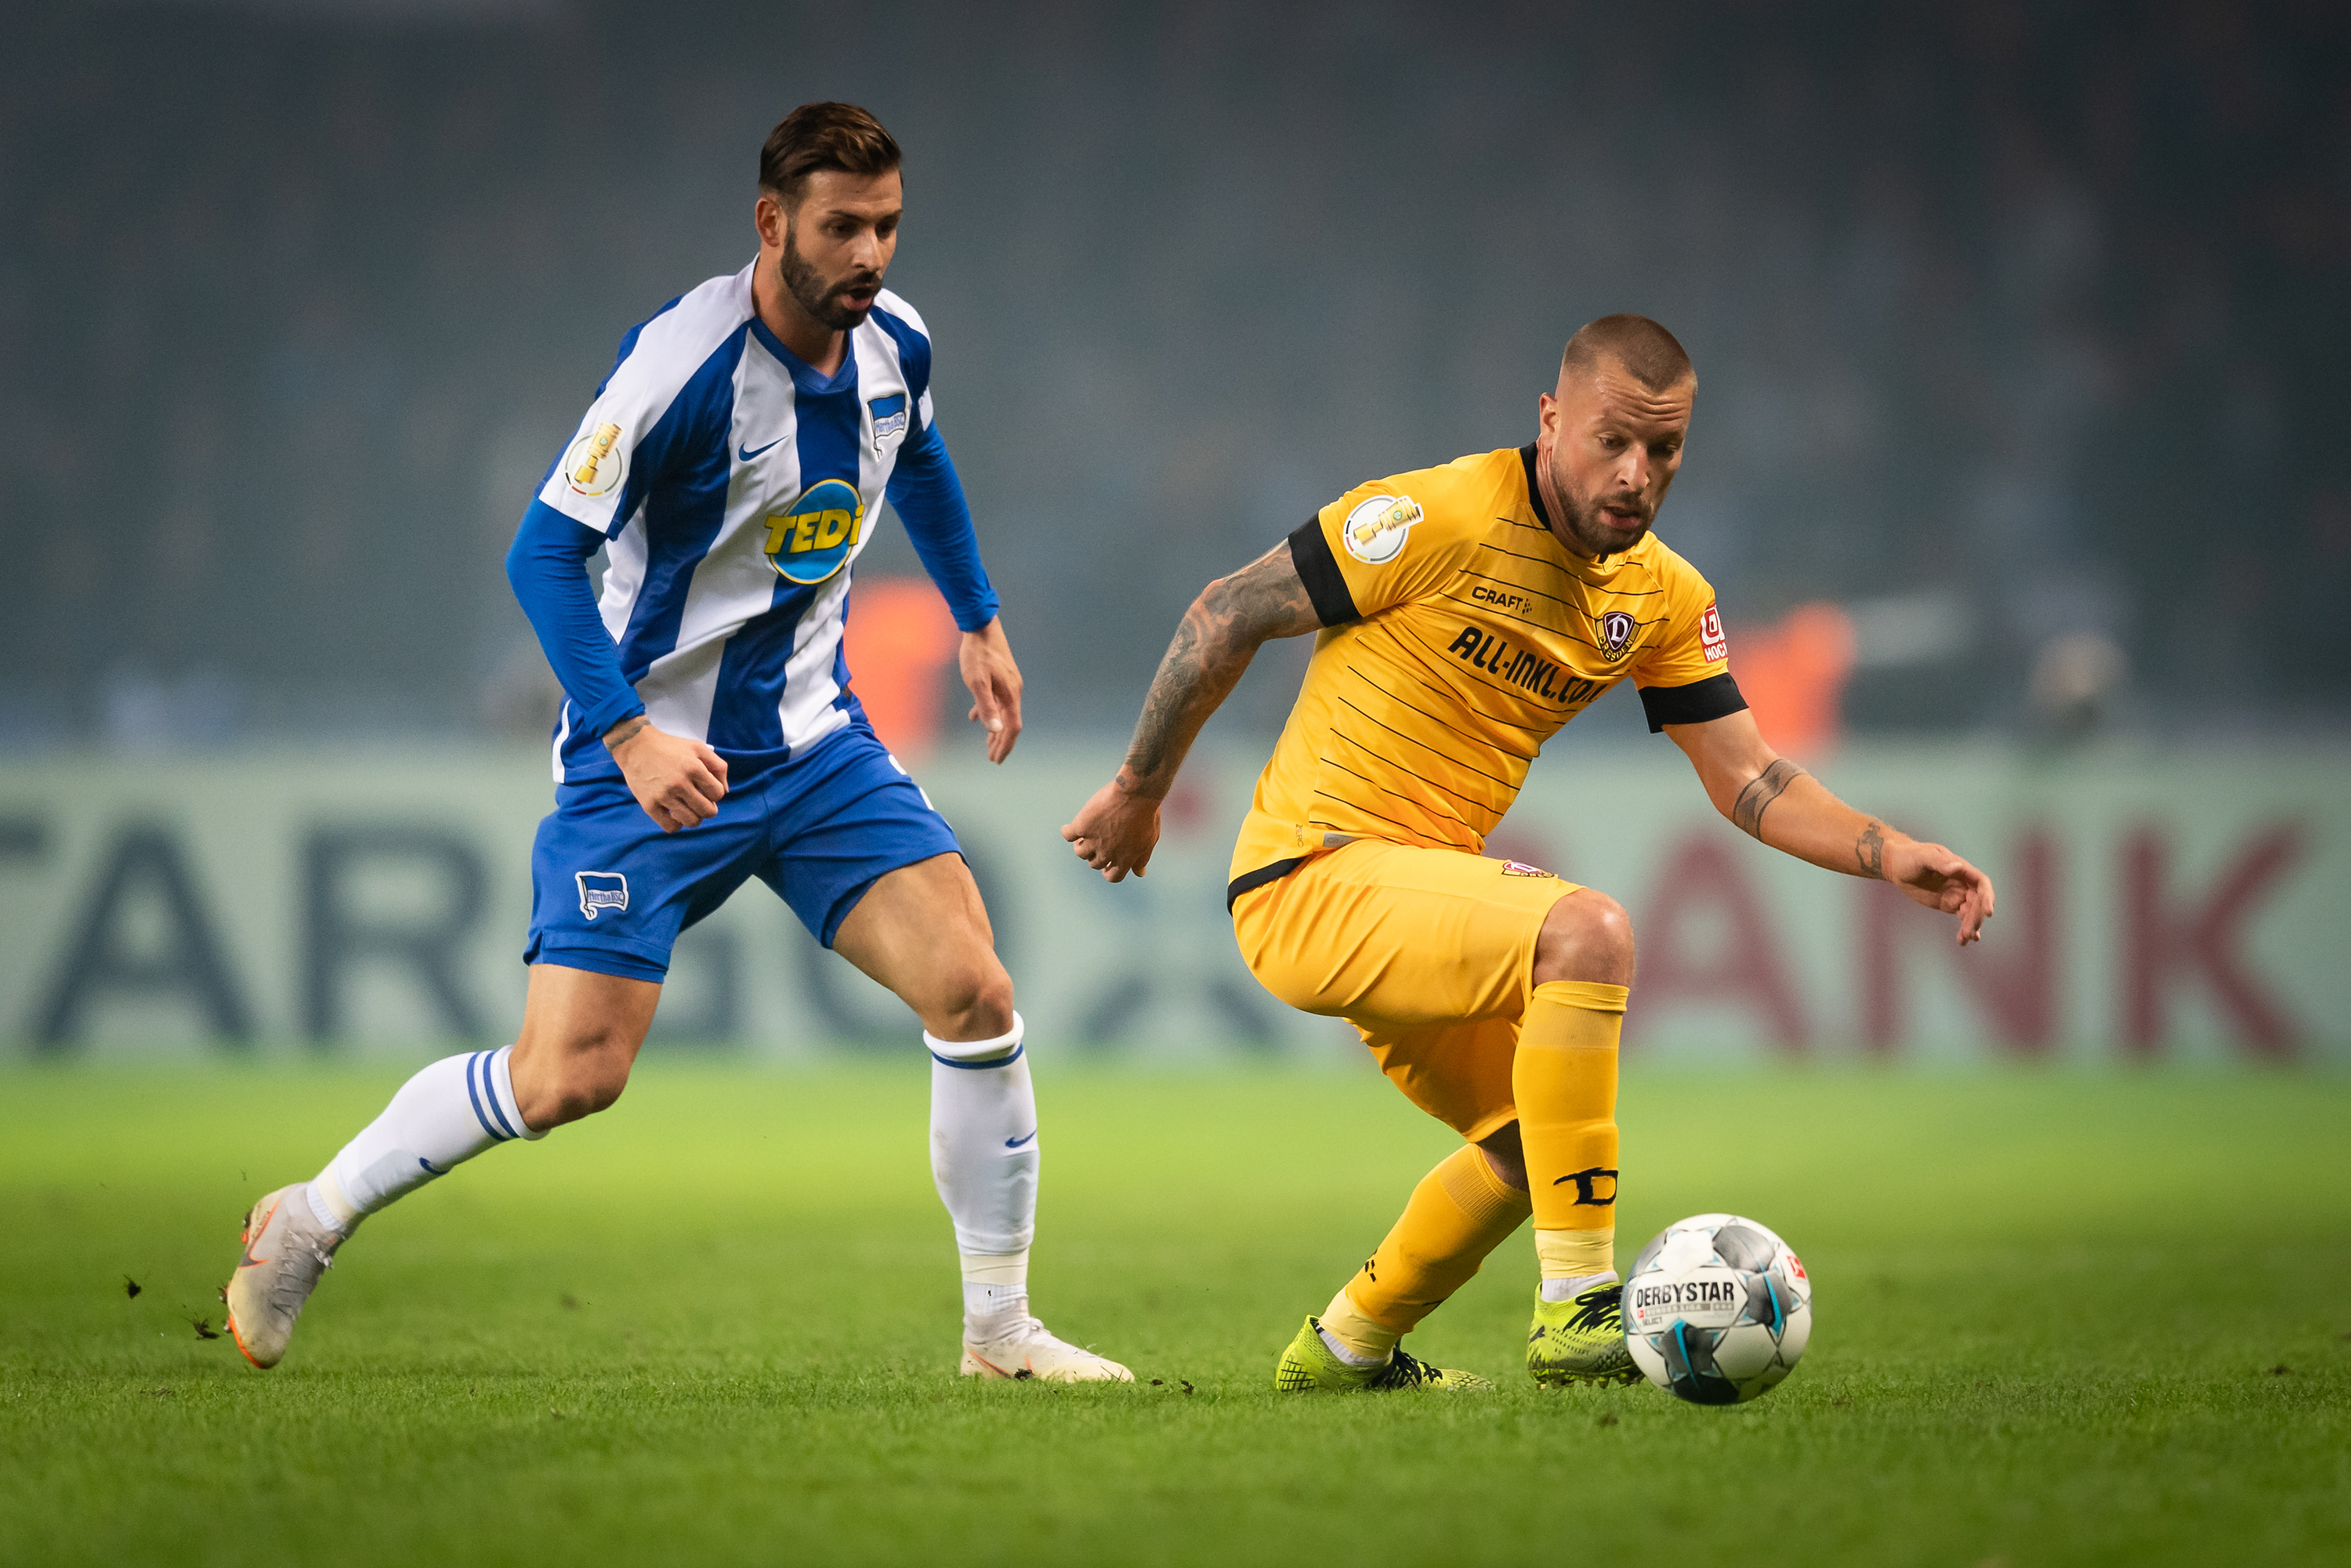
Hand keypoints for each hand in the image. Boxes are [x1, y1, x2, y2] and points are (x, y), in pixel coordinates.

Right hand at [604, 716, 727, 832]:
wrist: (636, 746)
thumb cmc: (670, 747)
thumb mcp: (698, 748)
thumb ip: (718, 766)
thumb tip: (725, 791)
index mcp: (694, 768)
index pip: (718, 793)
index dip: (715, 793)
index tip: (706, 789)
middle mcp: (679, 783)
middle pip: (708, 811)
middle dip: (708, 808)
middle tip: (700, 802)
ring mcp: (663, 795)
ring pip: (692, 821)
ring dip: (694, 818)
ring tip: (688, 808)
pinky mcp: (649, 805)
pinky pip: (671, 827)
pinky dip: (676, 824)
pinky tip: (674, 813)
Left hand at [959, 617, 1023, 763]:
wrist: (981, 627)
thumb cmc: (977, 654)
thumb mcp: (977, 682)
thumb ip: (986, 706)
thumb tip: (995, 730)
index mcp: (1010, 694)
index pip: (1012, 727)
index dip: (1005, 745)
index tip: (996, 759)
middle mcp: (1014, 691)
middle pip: (1010, 723)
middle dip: (1001, 742)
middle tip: (991, 757)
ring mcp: (1009, 684)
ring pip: (1004, 712)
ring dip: (995, 729)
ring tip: (987, 744)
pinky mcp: (1002, 677)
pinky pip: (998, 701)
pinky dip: (989, 712)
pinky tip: (976, 717)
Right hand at [1061, 776, 1162, 881]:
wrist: (1136, 793)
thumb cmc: (1146, 814)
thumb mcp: (1150, 840)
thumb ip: (1142, 859)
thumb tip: (1139, 873)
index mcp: (1125, 859)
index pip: (1113, 876)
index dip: (1109, 870)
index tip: (1107, 863)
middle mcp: (1107, 853)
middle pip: (1094, 863)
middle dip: (1096, 855)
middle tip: (1098, 841)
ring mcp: (1093, 840)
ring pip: (1080, 852)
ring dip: (1081, 845)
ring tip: (1085, 834)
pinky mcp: (1082, 826)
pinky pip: (1067, 835)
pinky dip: (1067, 831)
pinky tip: (1069, 826)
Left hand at [1883, 836, 1995, 944]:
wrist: (1898, 866)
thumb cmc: (1910, 857)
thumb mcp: (1923, 857)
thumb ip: (1940, 862)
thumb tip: (1957, 867)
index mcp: (1962, 869)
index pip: (1982, 884)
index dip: (1987, 898)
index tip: (1988, 913)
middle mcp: (1964, 882)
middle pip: (1978, 902)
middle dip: (1976, 917)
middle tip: (1967, 933)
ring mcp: (1958, 894)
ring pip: (1972, 912)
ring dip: (1972, 925)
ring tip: (1965, 939)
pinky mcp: (1950, 904)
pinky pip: (1963, 917)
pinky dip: (1965, 928)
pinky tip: (1963, 940)